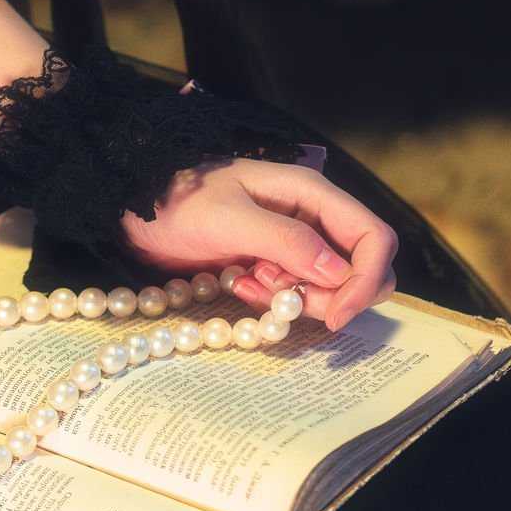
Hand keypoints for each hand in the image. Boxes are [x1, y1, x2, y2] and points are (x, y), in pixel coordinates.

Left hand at [120, 159, 397, 329]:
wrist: (136, 209)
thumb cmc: (177, 202)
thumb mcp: (229, 218)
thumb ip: (286, 241)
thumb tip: (339, 272)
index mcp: (312, 194)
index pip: (374, 237)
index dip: (367, 279)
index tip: (337, 316)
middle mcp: (312, 216)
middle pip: (360, 268)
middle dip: (333, 296)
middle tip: (284, 302)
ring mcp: (294, 242)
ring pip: (329, 287)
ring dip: (297, 299)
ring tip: (248, 283)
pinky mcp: (272, 263)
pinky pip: (295, 293)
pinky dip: (273, 300)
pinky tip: (238, 284)